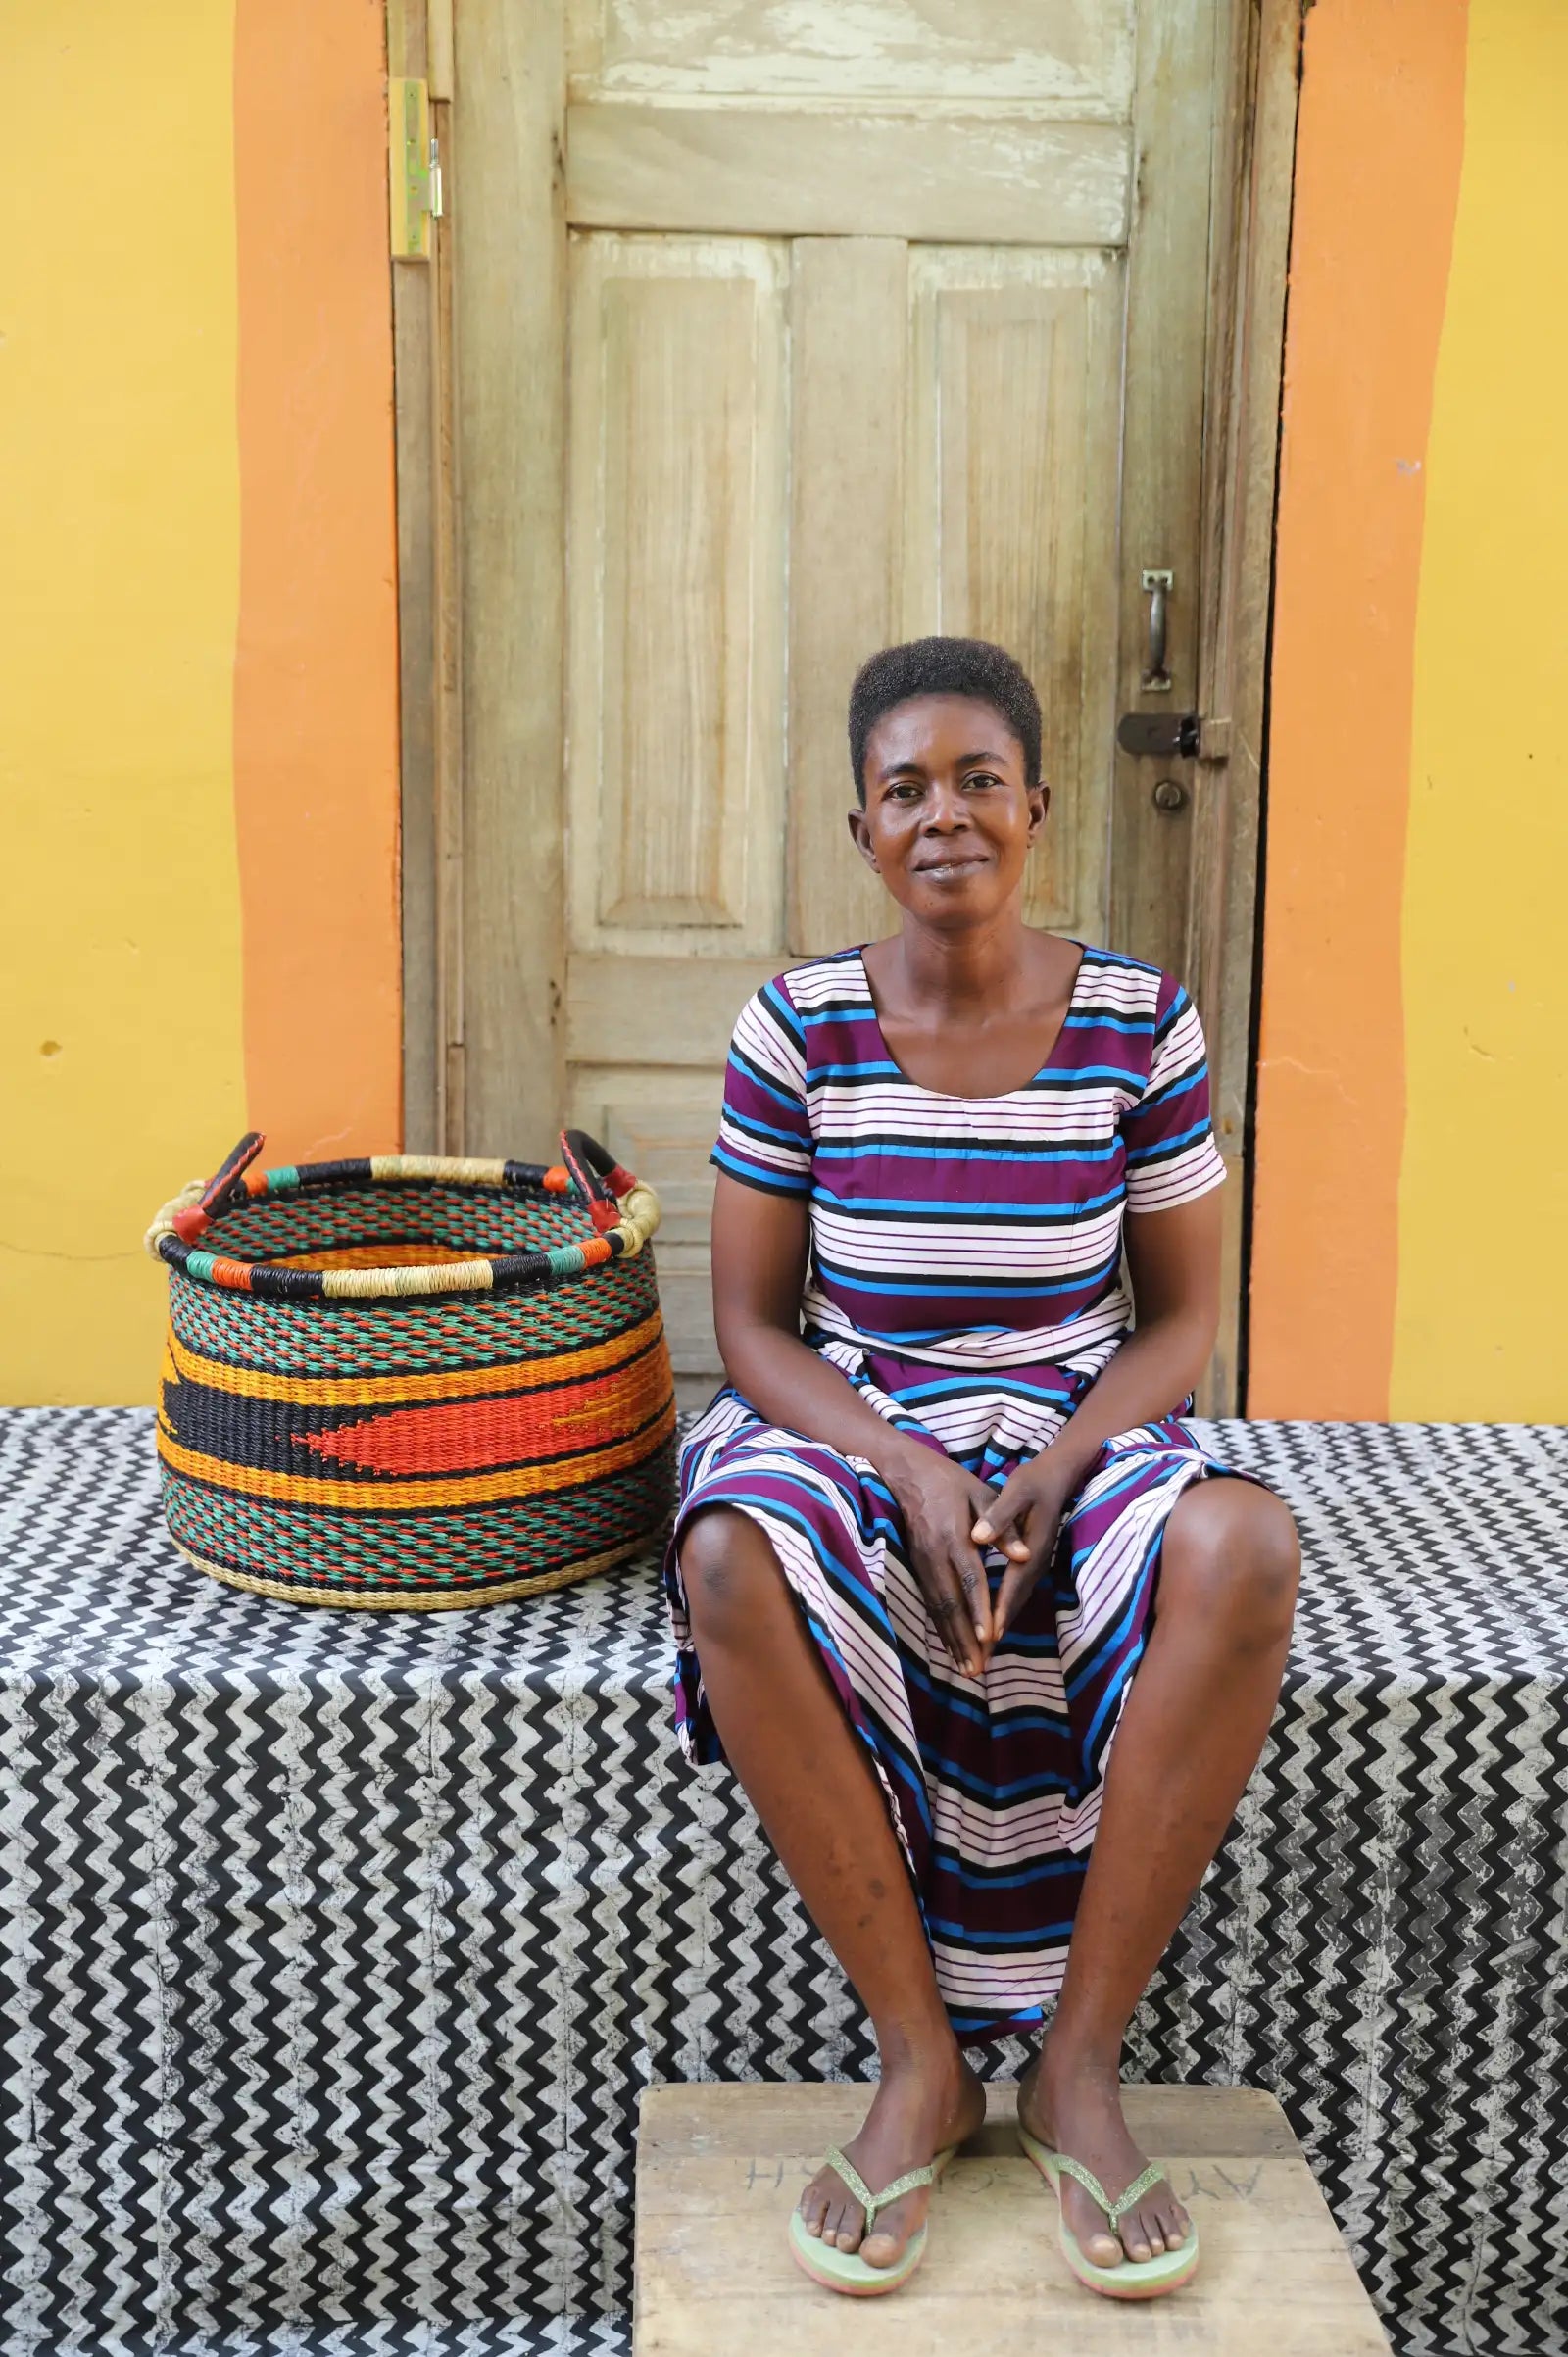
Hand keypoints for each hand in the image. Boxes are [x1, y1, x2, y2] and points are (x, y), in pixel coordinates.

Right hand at [878, 1439, 1000, 1677]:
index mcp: (954, 1535)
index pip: (969, 1577)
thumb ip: (1002, 1526)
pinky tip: (950, 1648)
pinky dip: (940, 1629)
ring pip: (937, 1608)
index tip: (987, 1636)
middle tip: (978, 1670)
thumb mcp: (981, 1493)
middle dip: (964, 1639)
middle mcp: (935, 1555)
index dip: (978, 1607)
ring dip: (951, 1641)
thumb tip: (1024, 1555)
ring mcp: (922, 1563)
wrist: (904, 1473)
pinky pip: (929, 1603)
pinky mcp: (916, 1567)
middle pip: (951, 1603)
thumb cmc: (950, 1482)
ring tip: (967, 1670)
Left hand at [970, 1451, 1078, 1646]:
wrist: (1057, 1477)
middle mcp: (1036, 1563)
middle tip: (982, 1659)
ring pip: (1016, 1602)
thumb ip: (999, 1515)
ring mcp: (1036, 1566)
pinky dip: (1003, 1613)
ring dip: (1001, 1627)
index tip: (989, 1635)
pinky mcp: (1030, 1565)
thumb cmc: (1033, 1482)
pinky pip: (1015, 1595)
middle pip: (1016, 1602)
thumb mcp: (1017, 1491)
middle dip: (999, 1631)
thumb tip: (978, 1537)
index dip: (1001, 1609)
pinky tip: (991, 1626)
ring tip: (984, 1653)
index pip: (1014, 1584)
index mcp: (1033, 1547)